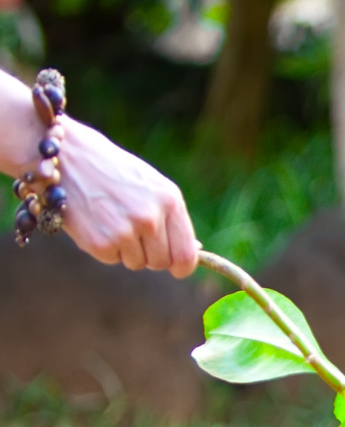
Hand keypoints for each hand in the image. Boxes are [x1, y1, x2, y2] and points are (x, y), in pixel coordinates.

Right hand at [54, 119, 200, 277]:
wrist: (69, 158)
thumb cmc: (116, 172)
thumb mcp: (154, 186)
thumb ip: (173, 219)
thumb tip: (194, 249)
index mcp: (170, 202)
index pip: (186, 255)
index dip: (182, 266)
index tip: (176, 268)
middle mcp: (150, 219)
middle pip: (161, 263)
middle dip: (150, 253)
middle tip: (133, 231)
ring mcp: (124, 232)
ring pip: (137, 263)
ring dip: (126, 250)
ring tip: (112, 220)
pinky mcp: (100, 243)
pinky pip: (112, 259)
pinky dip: (105, 247)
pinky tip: (97, 223)